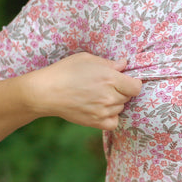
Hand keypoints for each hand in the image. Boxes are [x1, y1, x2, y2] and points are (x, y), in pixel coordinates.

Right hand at [25, 52, 141, 129]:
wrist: (45, 92)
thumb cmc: (65, 71)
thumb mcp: (87, 59)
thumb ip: (109, 63)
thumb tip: (124, 65)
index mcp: (110, 78)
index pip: (136, 87)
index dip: (132, 83)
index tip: (125, 80)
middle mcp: (110, 96)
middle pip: (128, 97)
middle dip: (121, 91)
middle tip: (106, 86)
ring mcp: (103, 111)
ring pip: (120, 108)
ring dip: (115, 103)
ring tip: (98, 96)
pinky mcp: (96, 122)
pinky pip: (113, 123)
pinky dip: (111, 117)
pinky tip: (101, 109)